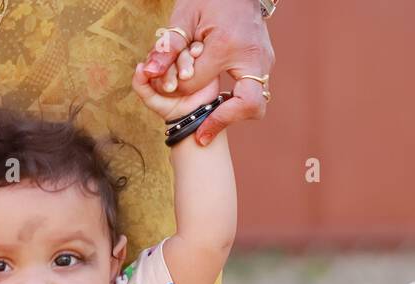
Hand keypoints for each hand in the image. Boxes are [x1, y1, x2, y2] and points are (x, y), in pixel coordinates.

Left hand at [131, 45, 219, 123]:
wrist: (193, 116)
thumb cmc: (170, 107)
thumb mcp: (151, 98)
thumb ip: (140, 84)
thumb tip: (139, 66)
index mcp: (161, 63)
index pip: (157, 55)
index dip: (157, 63)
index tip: (157, 76)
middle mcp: (175, 57)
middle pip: (172, 51)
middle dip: (172, 66)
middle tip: (172, 85)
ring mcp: (190, 57)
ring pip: (186, 49)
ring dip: (185, 59)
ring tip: (185, 76)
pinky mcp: (205, 58)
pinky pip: (201, 48)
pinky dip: (198, 49)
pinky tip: (196, 54)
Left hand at [141, 0, 274, 143]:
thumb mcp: (185, 16)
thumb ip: (168, 46)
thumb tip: (148, 72)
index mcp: (227, 45)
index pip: (199, 83)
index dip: (180, 89)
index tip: (169, 92)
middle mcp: (253, 56)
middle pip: (249, 105)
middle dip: (223, 122)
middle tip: (203, 136)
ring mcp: (264, 61)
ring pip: (256, 104)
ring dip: (231, 115)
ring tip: (209, 121)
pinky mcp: (266, 63)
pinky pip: (255, 93)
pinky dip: (237, 102)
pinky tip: (220, 103)